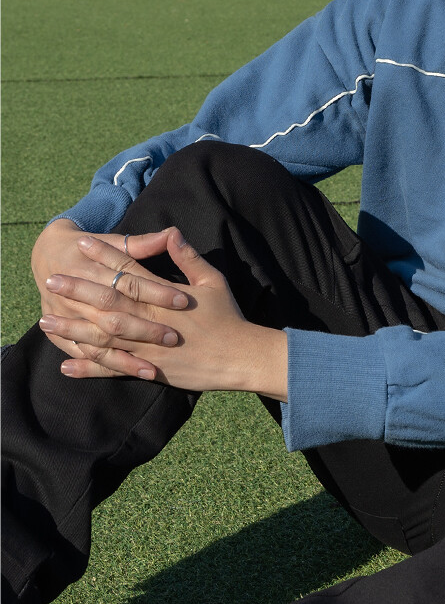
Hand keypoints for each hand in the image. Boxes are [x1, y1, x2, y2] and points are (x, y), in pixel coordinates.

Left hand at [38, 229, 288, 399]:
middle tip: (50, 280)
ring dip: (73, 330)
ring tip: (45, 323)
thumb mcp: (213, 280)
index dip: (104, 255)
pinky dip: (89, 369)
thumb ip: (188, 258)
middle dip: (77, 290)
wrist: (239, 357)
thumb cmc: (228, 316)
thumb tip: (171, 233)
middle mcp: (149, 320)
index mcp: (163, 296)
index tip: (81, 243)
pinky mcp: (147, 369)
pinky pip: (112, 370)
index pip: (127, 270)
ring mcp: (145, 347)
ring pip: (102, 337)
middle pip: (107, 301)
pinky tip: (66, 367)